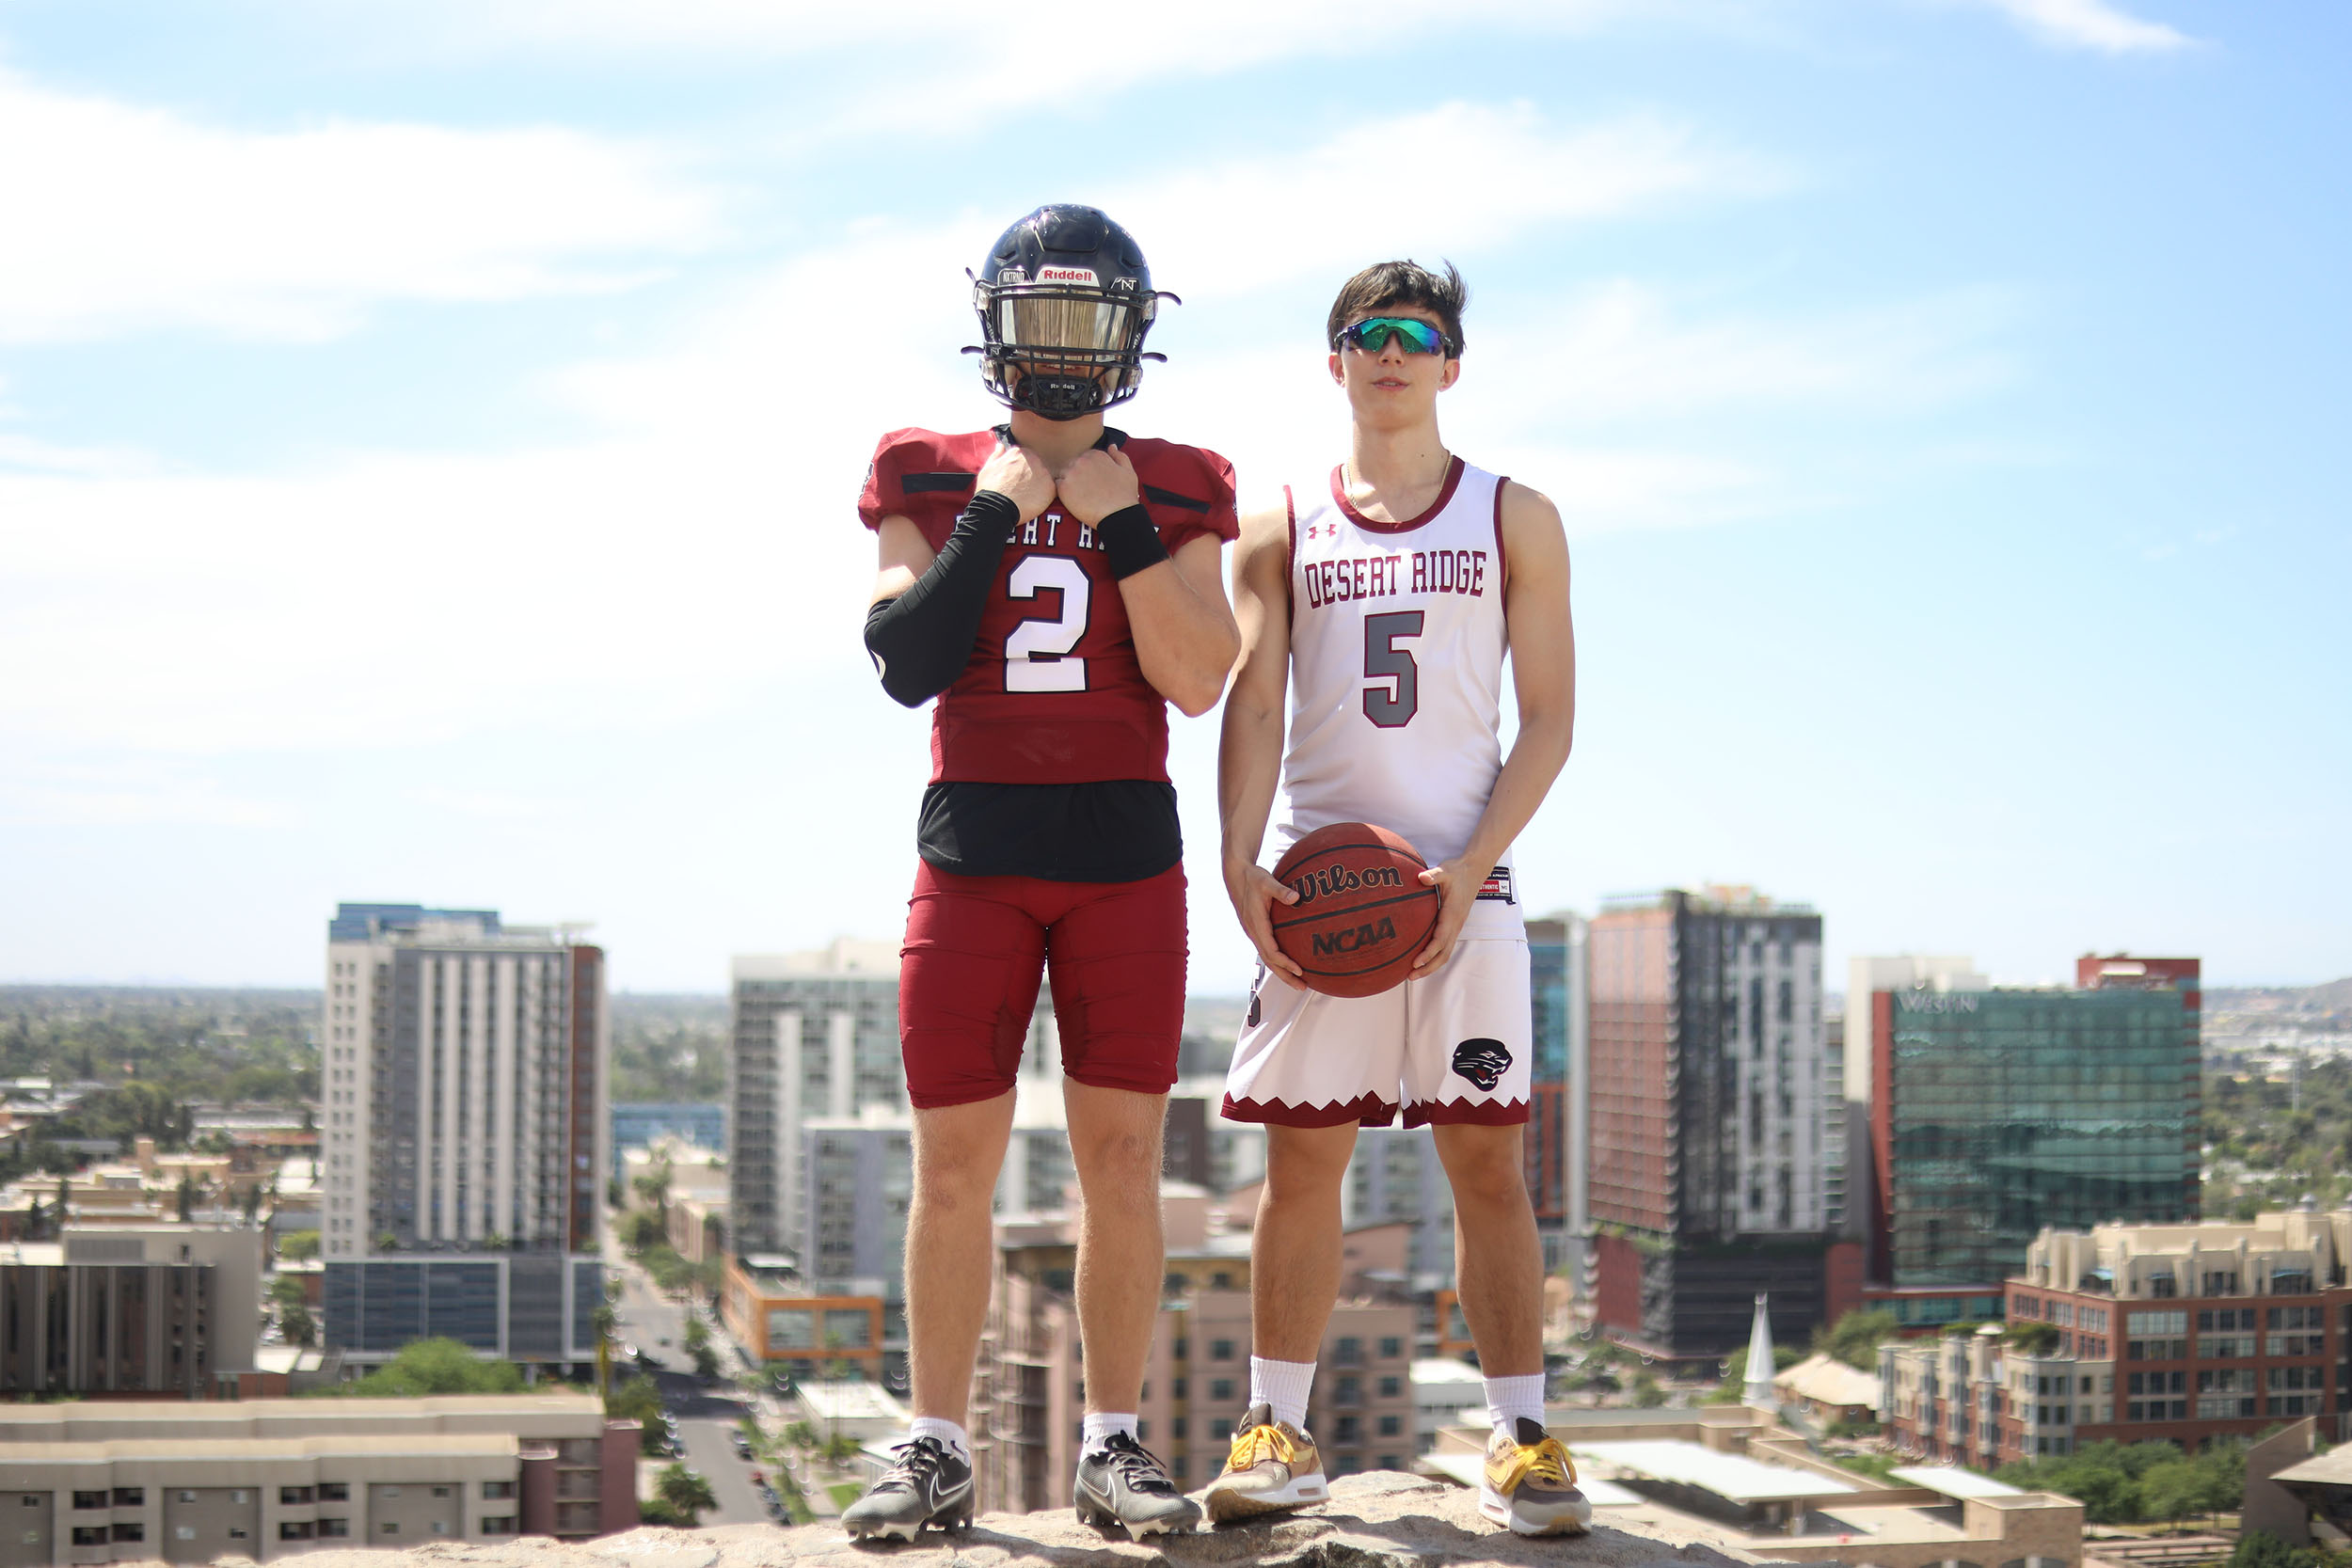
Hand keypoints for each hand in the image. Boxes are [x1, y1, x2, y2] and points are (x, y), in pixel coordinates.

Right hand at [977, 442, 1054, 520]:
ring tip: (1027, 498)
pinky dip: (1045, 498)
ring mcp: (1043, 473)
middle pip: (1037, 468)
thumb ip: (997, 455)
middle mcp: (1033, 459)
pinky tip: (1033, 504)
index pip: (1026, 460)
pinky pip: (1051, 491)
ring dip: (1039, 488)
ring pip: (1044, 479)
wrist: (996, 507)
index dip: (1021, 473)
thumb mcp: (988, 468)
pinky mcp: (1050, 487)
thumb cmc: (990, 489)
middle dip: (1032, 478)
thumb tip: (1000, 446)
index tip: (1016, 482)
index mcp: (1019, 452)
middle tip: (1022, 491)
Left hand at [1054, 444, 1141, 524]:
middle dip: (1078, 476)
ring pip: (1063, 474)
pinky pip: (1057, 486)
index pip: (1085, 458)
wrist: (1118, 516)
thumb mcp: (1128, 471)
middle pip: (1072, 465)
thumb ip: (1119, 456)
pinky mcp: (1063, 488)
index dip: (1089, 471)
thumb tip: (1111, 446)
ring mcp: (1071, 473)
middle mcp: (1082, 460)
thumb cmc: (1125, 495)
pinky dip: (1063, 493)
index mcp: (1096, 454)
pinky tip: (1074, 501)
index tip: (1094, 483)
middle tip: (1087, 491)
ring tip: (1080, 496)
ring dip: (1069, 483)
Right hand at [1225, 853, 1304, 988]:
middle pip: (1270, 961)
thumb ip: (1281, 890)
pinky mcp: (1256, 930)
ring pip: (1267, 958)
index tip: (1300, 970)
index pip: (1271, 951)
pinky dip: (1278, 960)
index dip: (1285, 963)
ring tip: (1298, 981)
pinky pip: (1267, 950)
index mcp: (1256, 925)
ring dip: (1282, 971)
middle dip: (1285, 976)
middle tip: (1302, 986)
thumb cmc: (1253, 877)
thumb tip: (1296, 897)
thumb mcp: (1267, 881)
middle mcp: (1254, 932)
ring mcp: (1254, 932)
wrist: (1236, 875)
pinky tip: (1289, 962)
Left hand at [1409, 855, 1486, 975]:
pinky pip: (1445, 946)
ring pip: (1445, 953)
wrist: (1475, 870)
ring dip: (1431, 965)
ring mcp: (1456, 926)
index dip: (1428, 953)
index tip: (1415, 963)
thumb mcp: (1446, 870)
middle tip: (1410, 976)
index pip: (1440, 940)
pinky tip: (1420, 958)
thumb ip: (1434, 875)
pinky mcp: (1454, 925)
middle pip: (1443, 954)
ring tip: (1413, 974)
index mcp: (1452, 915)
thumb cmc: (1458, 871)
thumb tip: (1421, 877)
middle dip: (1428, 967)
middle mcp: (1455, 924)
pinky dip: (1434, 957)